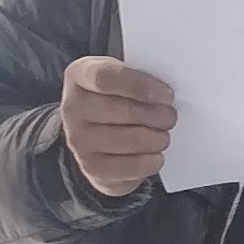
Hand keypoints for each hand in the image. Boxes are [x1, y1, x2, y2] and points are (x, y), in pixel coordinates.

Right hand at [58, 56, 176, 197]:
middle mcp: (72, 108)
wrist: (94, 130)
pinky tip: (156, 155)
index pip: (106, 78)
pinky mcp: (92, 167)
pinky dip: (151, 162)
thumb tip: (166, 95)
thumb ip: (140, 76)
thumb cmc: (115, 96)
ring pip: (131, 140)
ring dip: (157, 138)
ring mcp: (78, 140)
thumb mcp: (121, 76)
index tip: (167, 94)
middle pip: (124, 111)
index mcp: (79, 76)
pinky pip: (130, 167)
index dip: (141, 86)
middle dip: (157, 115)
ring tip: (164, 135)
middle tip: (170, 116)